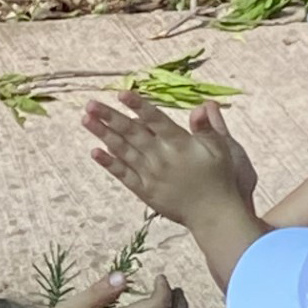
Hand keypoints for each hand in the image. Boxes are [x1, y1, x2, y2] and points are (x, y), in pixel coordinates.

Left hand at [82, 91, 255, 229]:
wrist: (213, 215)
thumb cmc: (219, 179)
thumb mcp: (221, 149)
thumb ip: (207, 127)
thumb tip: (201, 106)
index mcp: (179, 144)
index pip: (155, 119)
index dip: (138, 106)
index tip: (122, 93)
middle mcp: (161, 157)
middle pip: (132, 132)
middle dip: (110, 116)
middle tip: (90, 104)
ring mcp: (151, 175)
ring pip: (123, 151)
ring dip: (103, 134)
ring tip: (86, 120)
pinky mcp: (145, 191)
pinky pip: (124, 175)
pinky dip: (109, 164)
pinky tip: (95, 152)